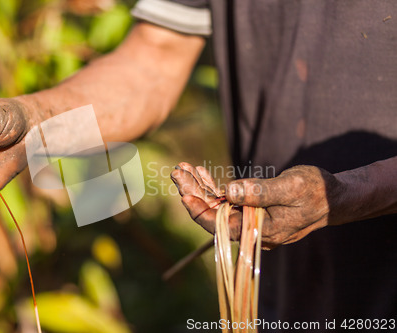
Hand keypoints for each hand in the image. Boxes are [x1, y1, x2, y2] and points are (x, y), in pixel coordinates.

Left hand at [171, 163, 341, 248]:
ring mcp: (249, 221)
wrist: (333, 197)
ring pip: (216, 206)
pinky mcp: (251, 211)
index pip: (218, 224)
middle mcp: (249, 230)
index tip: (183, 191)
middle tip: (177, 171)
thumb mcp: (289, 188)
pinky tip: (202, 173)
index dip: (198, 208)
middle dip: (193, 192)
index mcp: (257, 231)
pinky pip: (227, 201)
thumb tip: (228, 191)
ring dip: (200, 187)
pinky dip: (214, 187)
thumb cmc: (315, 192)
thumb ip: (259, 192)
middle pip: (212, 213)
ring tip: (184, 168)